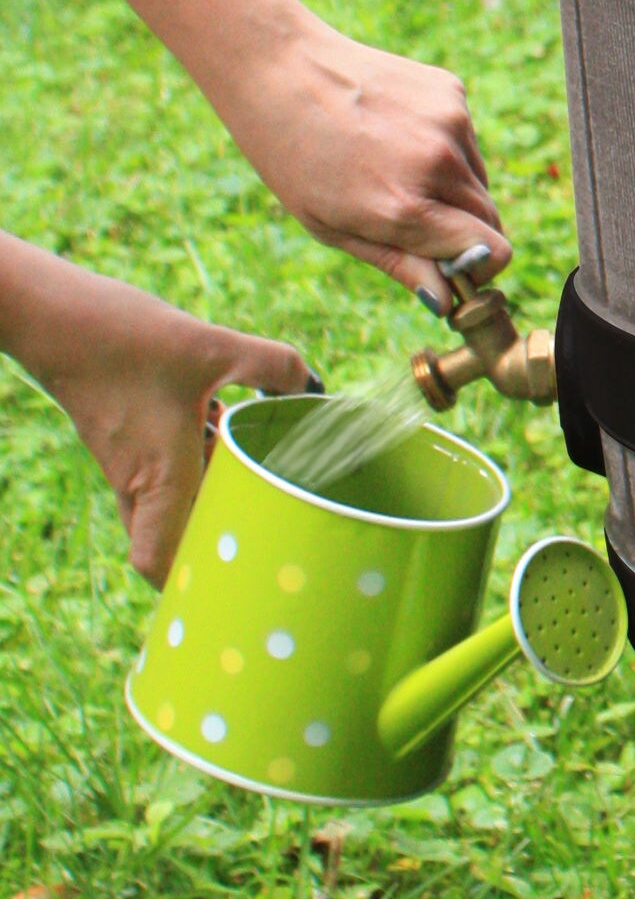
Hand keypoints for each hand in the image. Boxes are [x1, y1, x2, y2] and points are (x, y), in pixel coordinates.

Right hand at [0, 239, 309, 584]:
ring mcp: (124, 466)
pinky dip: (190, 464)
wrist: (58, 317)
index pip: (158, 563)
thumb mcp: (214, 346)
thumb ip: (272, 366)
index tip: (231, 571)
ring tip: (244, 463)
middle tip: (257, 516)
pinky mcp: (120, 444)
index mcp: (159, 479)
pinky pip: (158, 476)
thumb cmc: (127, 340)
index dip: (188, 581)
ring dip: (206, 494)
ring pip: (166, 507)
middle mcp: (138, 483)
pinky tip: (216, 424)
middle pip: (170, 542)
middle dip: (213, 534)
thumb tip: (312, 386)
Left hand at [220, 19, 510, 303]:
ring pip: (478, 179)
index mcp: (403, 208)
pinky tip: (395, 133)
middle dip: (464, 232)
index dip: (477, 268)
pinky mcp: (450, 91)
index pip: (493, 252)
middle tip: (414, 224)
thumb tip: (447, 300)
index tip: (452, 268)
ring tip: (391, 168)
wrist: (278, 68)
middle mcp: (437, 163)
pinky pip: (465, 140)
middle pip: (490, 218)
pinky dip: (443, 147)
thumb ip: (399, 264)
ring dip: (452, 188)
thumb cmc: (293, 157)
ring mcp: (449, 121)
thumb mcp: (331, 227)